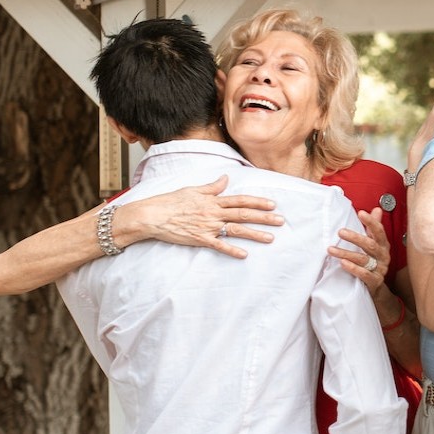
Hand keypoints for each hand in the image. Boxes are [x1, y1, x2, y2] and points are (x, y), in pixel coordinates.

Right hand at [130, 175, 283, 258]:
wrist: (152, 215)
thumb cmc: (170, 201)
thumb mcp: (192, 190)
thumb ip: (212, 187)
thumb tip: (226, 179)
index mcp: (212, 200)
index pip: (240, 200)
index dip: (258, 202)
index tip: (273, 204)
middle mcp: (213, 212)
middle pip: (243, 214)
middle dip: (264, 218)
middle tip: (281, 221)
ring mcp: (207, 226)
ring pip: (236, 230)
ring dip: (255, 234)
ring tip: (271, 238)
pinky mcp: (200, 239)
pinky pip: (219, 246)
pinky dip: (232, 250)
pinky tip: (244, 255)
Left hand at [330, 208, 389, 293]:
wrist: (376, 287)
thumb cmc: (373, 262)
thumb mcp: (374, 244)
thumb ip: (374, 228)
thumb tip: (376, 209)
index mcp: (383, 245)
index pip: (379, 231)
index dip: (371, 222)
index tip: (361, 213)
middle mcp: (383, 256)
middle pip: (370, 245)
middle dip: (355, 238)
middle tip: (340, 232)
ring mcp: (380, 269)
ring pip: (363, 260)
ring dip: (346, 254)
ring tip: (331, 250)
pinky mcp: (375, 281)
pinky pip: (365, 275)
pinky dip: (353, 269)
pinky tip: (343, 263)